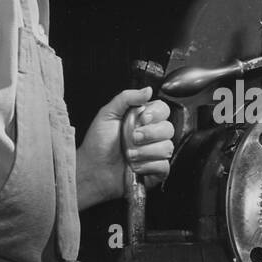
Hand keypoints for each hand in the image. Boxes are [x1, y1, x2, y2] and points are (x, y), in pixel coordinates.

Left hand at [75, 87, 174, 209]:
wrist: (92, 169)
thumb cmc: (97, 144)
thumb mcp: (107, 114)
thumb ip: (127, 98)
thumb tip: (147, 90)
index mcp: (142, 120)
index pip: (163, 110)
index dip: (156, 114)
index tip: (143, 119)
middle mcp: (150, 136)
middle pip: (169, 128)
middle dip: (149, 134)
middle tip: (133, 138)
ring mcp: (154, 154)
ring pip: (167, 147)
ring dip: (146, 152)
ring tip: (130, 155)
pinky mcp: (155, 171)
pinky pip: (164, 166)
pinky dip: (148, 166)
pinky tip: (136, 166)